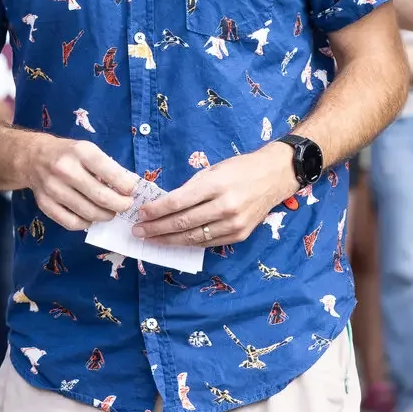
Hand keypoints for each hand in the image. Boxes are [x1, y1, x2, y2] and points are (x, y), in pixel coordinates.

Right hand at [19, 136, 136, 229]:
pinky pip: (72, 223)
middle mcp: (65, 170)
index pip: (110, 173)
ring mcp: (53, 189)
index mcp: (80, 152)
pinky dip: (86, 223)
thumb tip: (131, 186)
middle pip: (101, 197)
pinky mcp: (45, 205)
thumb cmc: (68, 154)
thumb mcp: (89, 150)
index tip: (132, 191)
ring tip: (111, 212)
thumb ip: (109, 167)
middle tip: (126, 206)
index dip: (126, 186)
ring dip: (105, 216)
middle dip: (120, 205)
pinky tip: (91, 217)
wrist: (33, 157)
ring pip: (88, 213)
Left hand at [134, 144, 296, 247]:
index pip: (178, 202)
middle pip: (183, 223)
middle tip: (138, 231)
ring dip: (168, 239)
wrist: (274, 177)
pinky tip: (174, 241)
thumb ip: (190, 188)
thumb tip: (164, 204)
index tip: (141, 213)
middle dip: (156, 228)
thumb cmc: (240, 168)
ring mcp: (234, 224)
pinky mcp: (239, 236)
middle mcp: (225, 207)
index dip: (156, 210)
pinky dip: (189, 243)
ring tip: (151, 239)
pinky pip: (208, 243)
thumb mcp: (213, 170)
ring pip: (193, 237)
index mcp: (216, 185)